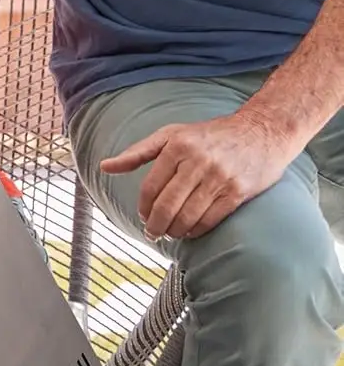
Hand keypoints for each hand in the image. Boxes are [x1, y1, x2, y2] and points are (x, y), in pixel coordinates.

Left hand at [100, 110, 299, 240]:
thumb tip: (104, 167)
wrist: (261, 131)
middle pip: (167, 205)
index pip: (151, 187)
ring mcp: (219, 177)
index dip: (143, 207)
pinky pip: (211, 219)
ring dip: (175, 231)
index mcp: (177, 147)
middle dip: (156, 225)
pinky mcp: (238, 191)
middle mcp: (197, 162)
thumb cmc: (209, 135)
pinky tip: (190, 232)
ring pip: (188, 215)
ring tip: (170, 234)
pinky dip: (197, 230)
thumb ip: (137, 153)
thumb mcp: (170, 135)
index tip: (142, 217)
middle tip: (153, 234)